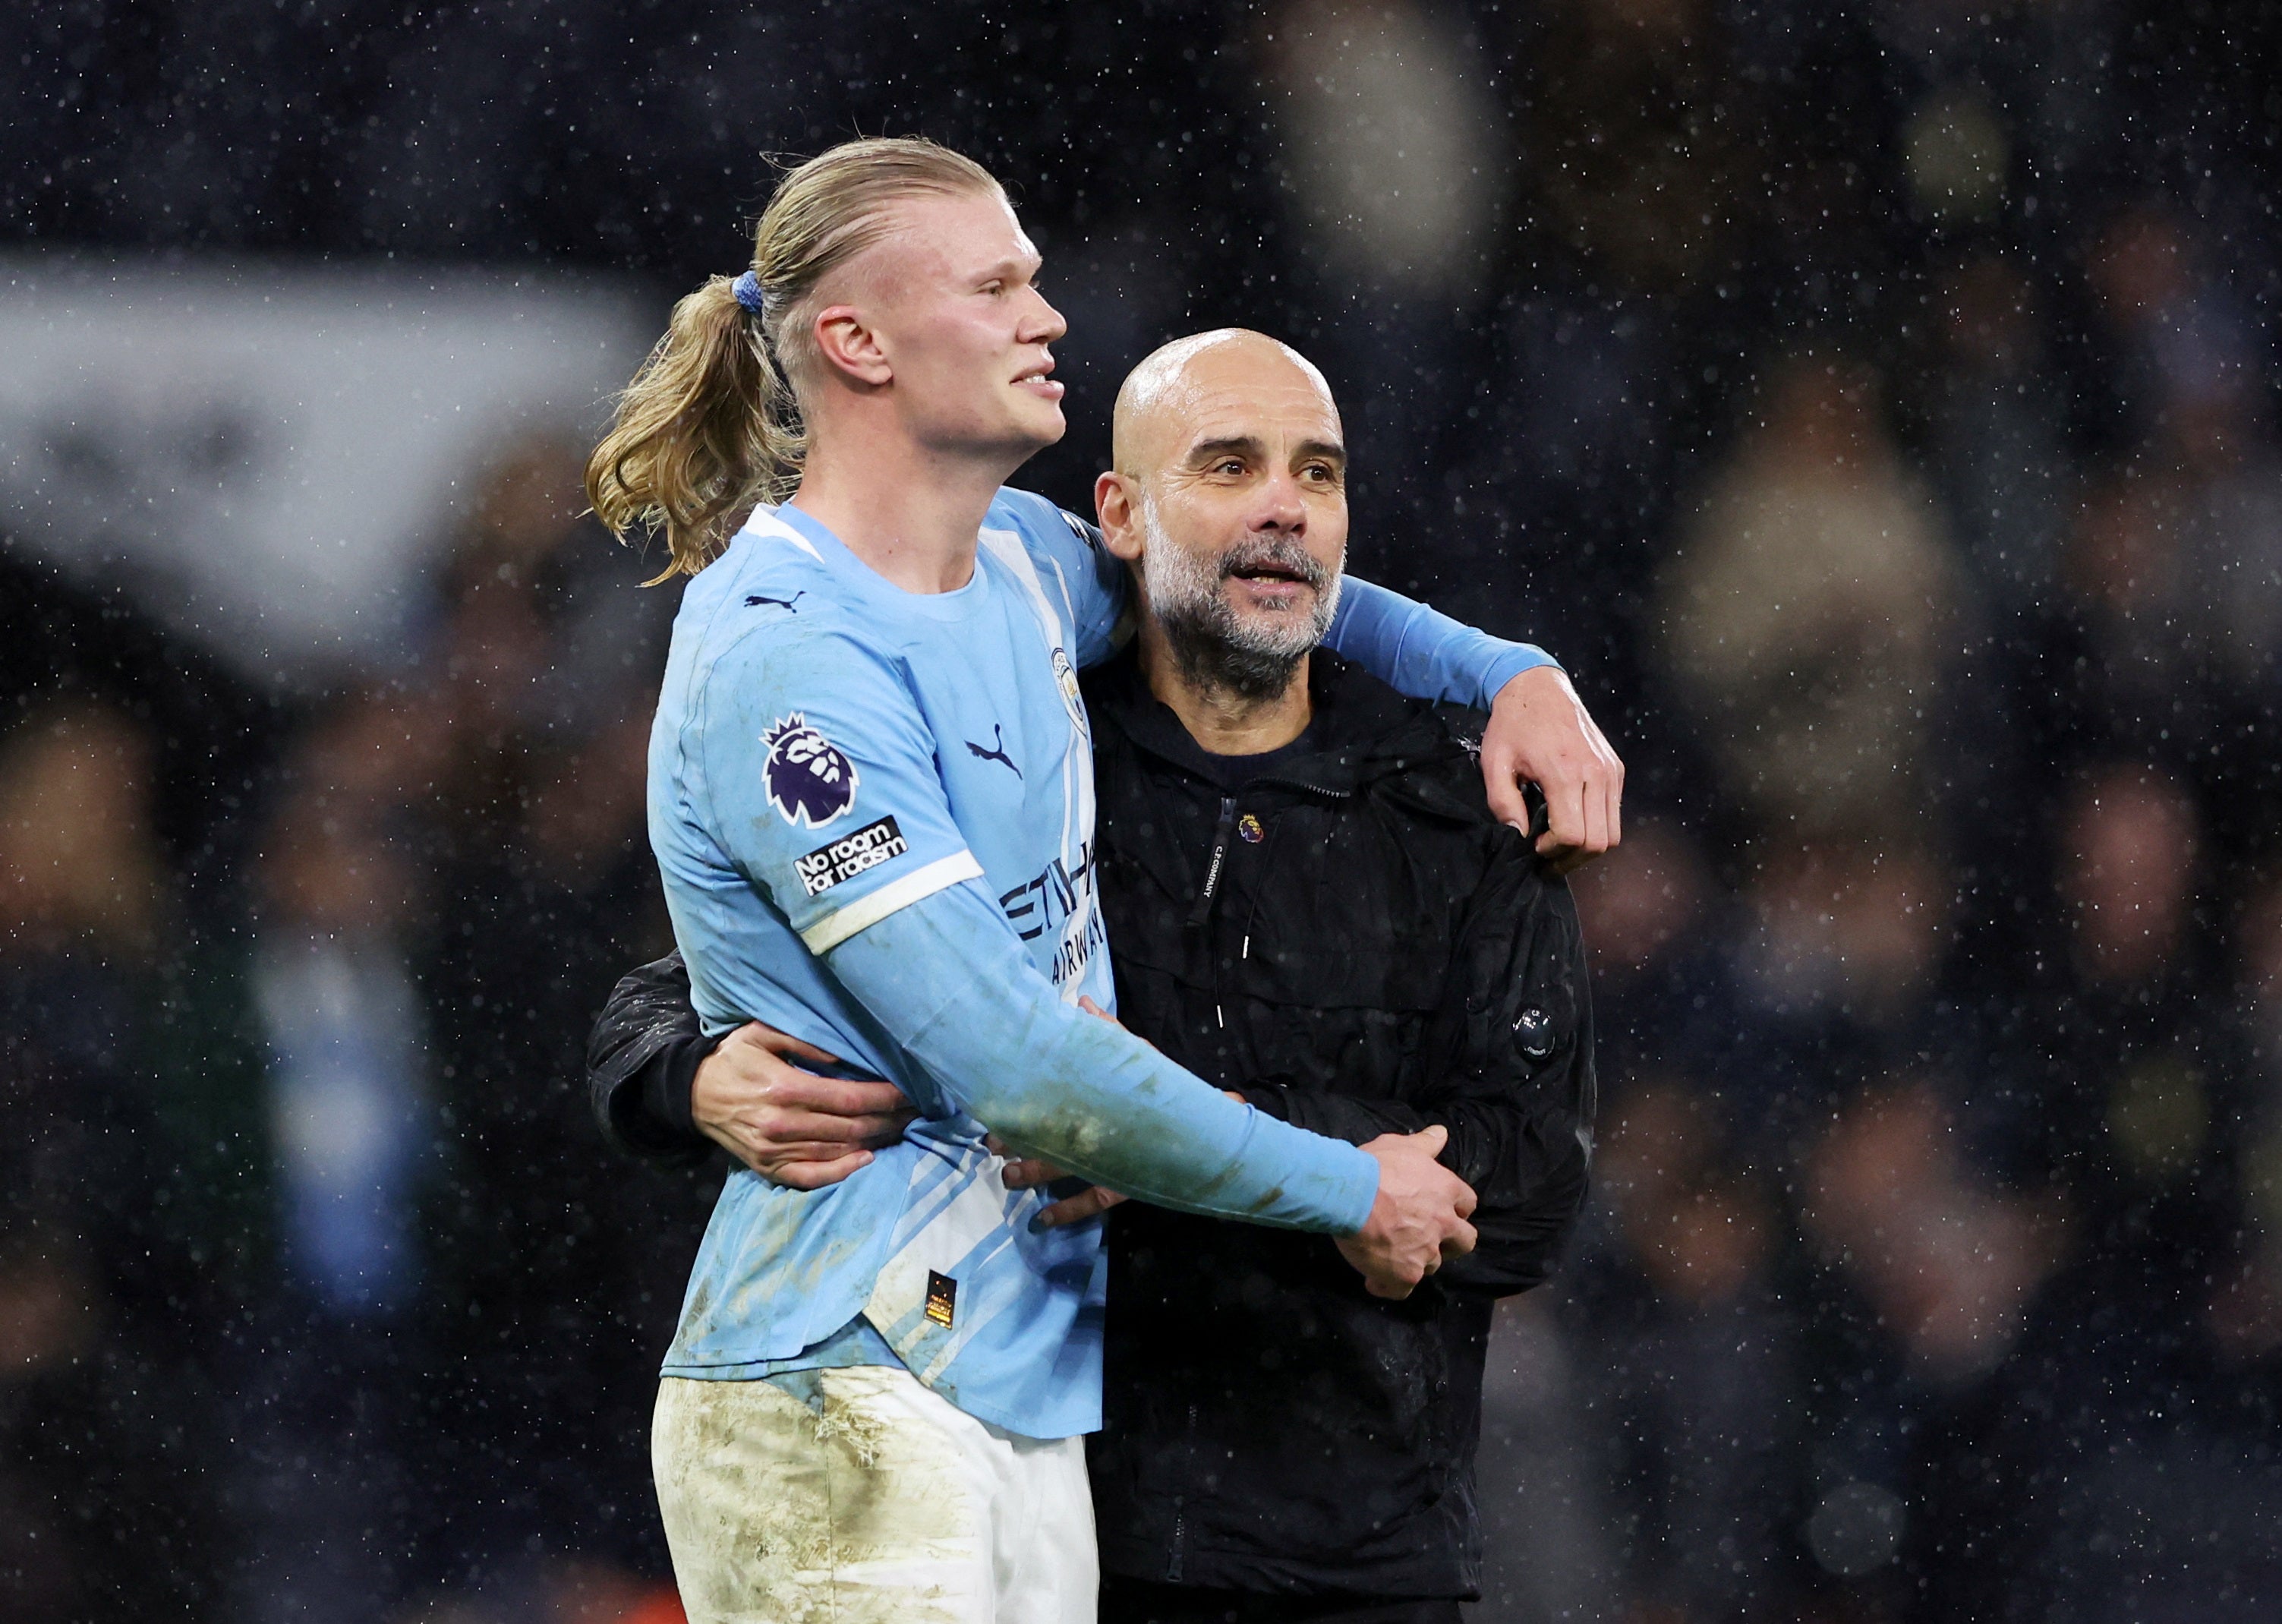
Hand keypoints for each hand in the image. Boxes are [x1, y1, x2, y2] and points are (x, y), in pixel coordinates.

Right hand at [693, 1021, 916, 1189]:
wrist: (693, 1094)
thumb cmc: (734, 1058)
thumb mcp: (763, 1034)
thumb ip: (804, 1042)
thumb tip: (844, 1057)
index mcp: (785, 1088)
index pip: (851, 1098)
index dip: (886, 1097)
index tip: (911, 1091)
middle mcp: (783, 1124)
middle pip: (852, 1127)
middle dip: (890, 1119)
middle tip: (916, 1110)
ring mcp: (775, 1151)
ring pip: (838, 1151)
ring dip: (875, 1141)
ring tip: (901, 1128)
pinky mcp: (767, 1168)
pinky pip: (811, 1177)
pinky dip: (841, 1172)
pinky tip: (866, 1160)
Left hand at [997, 994, 1158, 1227]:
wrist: (1215, 1128)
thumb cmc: (1170, 1089)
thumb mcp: (1143, 1058)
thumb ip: (1110, 1033)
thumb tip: (1081, 1003)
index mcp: (1112, 1093)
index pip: (1066, 1092)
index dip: (1030, 1099)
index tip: (999, 1101)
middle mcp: (1112, 1127)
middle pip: (1060, 1133)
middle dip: (1023, 1139)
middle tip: (992, 1144)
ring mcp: (1120, 1159)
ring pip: (1071, 1168)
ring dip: (1036, 1173)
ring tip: (1008, 1177)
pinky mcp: (1129, 1185)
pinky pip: (1095, 1202)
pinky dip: (1068, 1212)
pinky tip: (1043, 1220)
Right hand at [1335, 1125, 1478, 1299]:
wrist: (1350, 1195)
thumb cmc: (1375, 1166)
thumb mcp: (1402, 1146)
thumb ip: (1425, 1143)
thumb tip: (1442, 1133)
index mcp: (1446, 1191)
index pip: (1468, 1204)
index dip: (1455, 1208)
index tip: (1441, 1209)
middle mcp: (1443, 1224)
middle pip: (1464, 1241)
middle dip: (1450, 1242)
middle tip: (1427, 1238)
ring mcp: (1426, 1252)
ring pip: (1432, 1265)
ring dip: (1417, 1261)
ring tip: (1393, 1255)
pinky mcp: (1406, 1275)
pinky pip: (1402, 1290)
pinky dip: (1389, 1286)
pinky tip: (1374, 1279)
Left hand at [1482, 664, 1623, 873]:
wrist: (1537, 687)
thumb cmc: (1512, 725)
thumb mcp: (1494, 762)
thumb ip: (1503, 803)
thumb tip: (1518, 835)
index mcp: (1564, 772)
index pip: (1573, 834)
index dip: (1553, 851)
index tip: (1534, 846)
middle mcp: (1595, 773)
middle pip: (1598, 841)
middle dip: (1572, 858)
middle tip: (1548, 855)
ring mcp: (1610, 771)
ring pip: (1613, 833)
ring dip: (1587, 847)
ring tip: (1560, 844)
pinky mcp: (1616, 768)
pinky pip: (1615, 813)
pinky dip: (1597, 826)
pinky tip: (1572, 820)